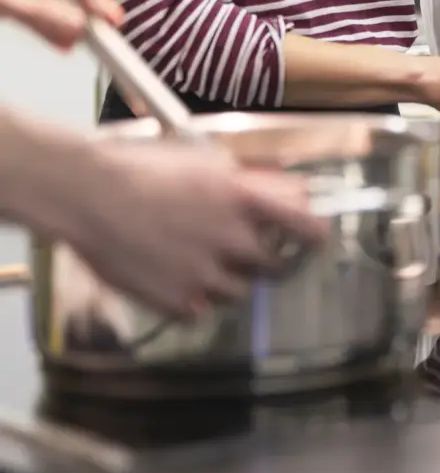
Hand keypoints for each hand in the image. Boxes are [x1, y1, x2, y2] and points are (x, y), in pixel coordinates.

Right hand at [64, 142, 326, 318]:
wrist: (87, 196)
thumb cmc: (140, 169)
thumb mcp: (202, 163)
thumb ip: (243, 183)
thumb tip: (276, 190)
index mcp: (244, 201)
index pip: (304, 226)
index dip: (315, 235)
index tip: (318, 240)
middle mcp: (233, 241)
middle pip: (274, 267)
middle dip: (267, 262)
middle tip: (249, 254)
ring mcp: (205, 275)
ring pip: (238, 293)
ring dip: (228, 281)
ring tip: (198, 262)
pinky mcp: (177, 300)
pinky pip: (199, 309)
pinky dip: (192, 299)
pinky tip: (172, 278)